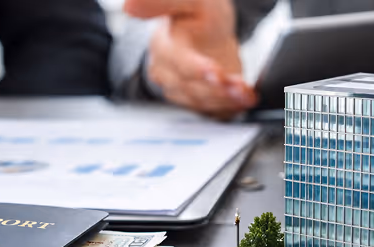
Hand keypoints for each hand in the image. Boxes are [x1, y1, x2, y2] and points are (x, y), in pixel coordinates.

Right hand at [125, 0, 256, 119]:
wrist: (211, 33)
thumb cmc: (201, 16)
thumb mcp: (191, 0)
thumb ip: (163, 2)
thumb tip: (128, 5)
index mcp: (163, 43)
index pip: (175, 60)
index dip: (195, 68)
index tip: (216, 72)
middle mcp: (165, 69)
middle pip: (189, 85)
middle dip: (216, 87)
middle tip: (239, 85)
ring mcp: (178, 87)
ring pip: (199, 100)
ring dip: (225, 98)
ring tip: (245, 91)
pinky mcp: (193, 100)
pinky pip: (208, 108)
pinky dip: (229, 105)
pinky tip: (243, 97)